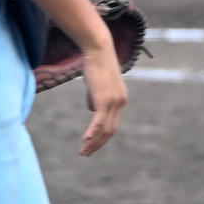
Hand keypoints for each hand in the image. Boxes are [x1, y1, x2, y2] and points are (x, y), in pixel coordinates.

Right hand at [77, 42, 127, 156]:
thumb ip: (95, 97)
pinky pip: (99, 121)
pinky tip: (85, 140)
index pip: (112, 124)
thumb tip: (91, 110)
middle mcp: (120, 103)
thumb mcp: (97, 84)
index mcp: (120, 100)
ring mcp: (114, 102)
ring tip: (83, 151)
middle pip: (110, 131)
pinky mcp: (105, 99)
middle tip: (85, 153)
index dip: (102, 137)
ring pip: (105, 129)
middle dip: (97, 144)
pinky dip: (92, 133)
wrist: (98, 50)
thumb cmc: (95, 64)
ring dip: (93, 142)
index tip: (91, 145)